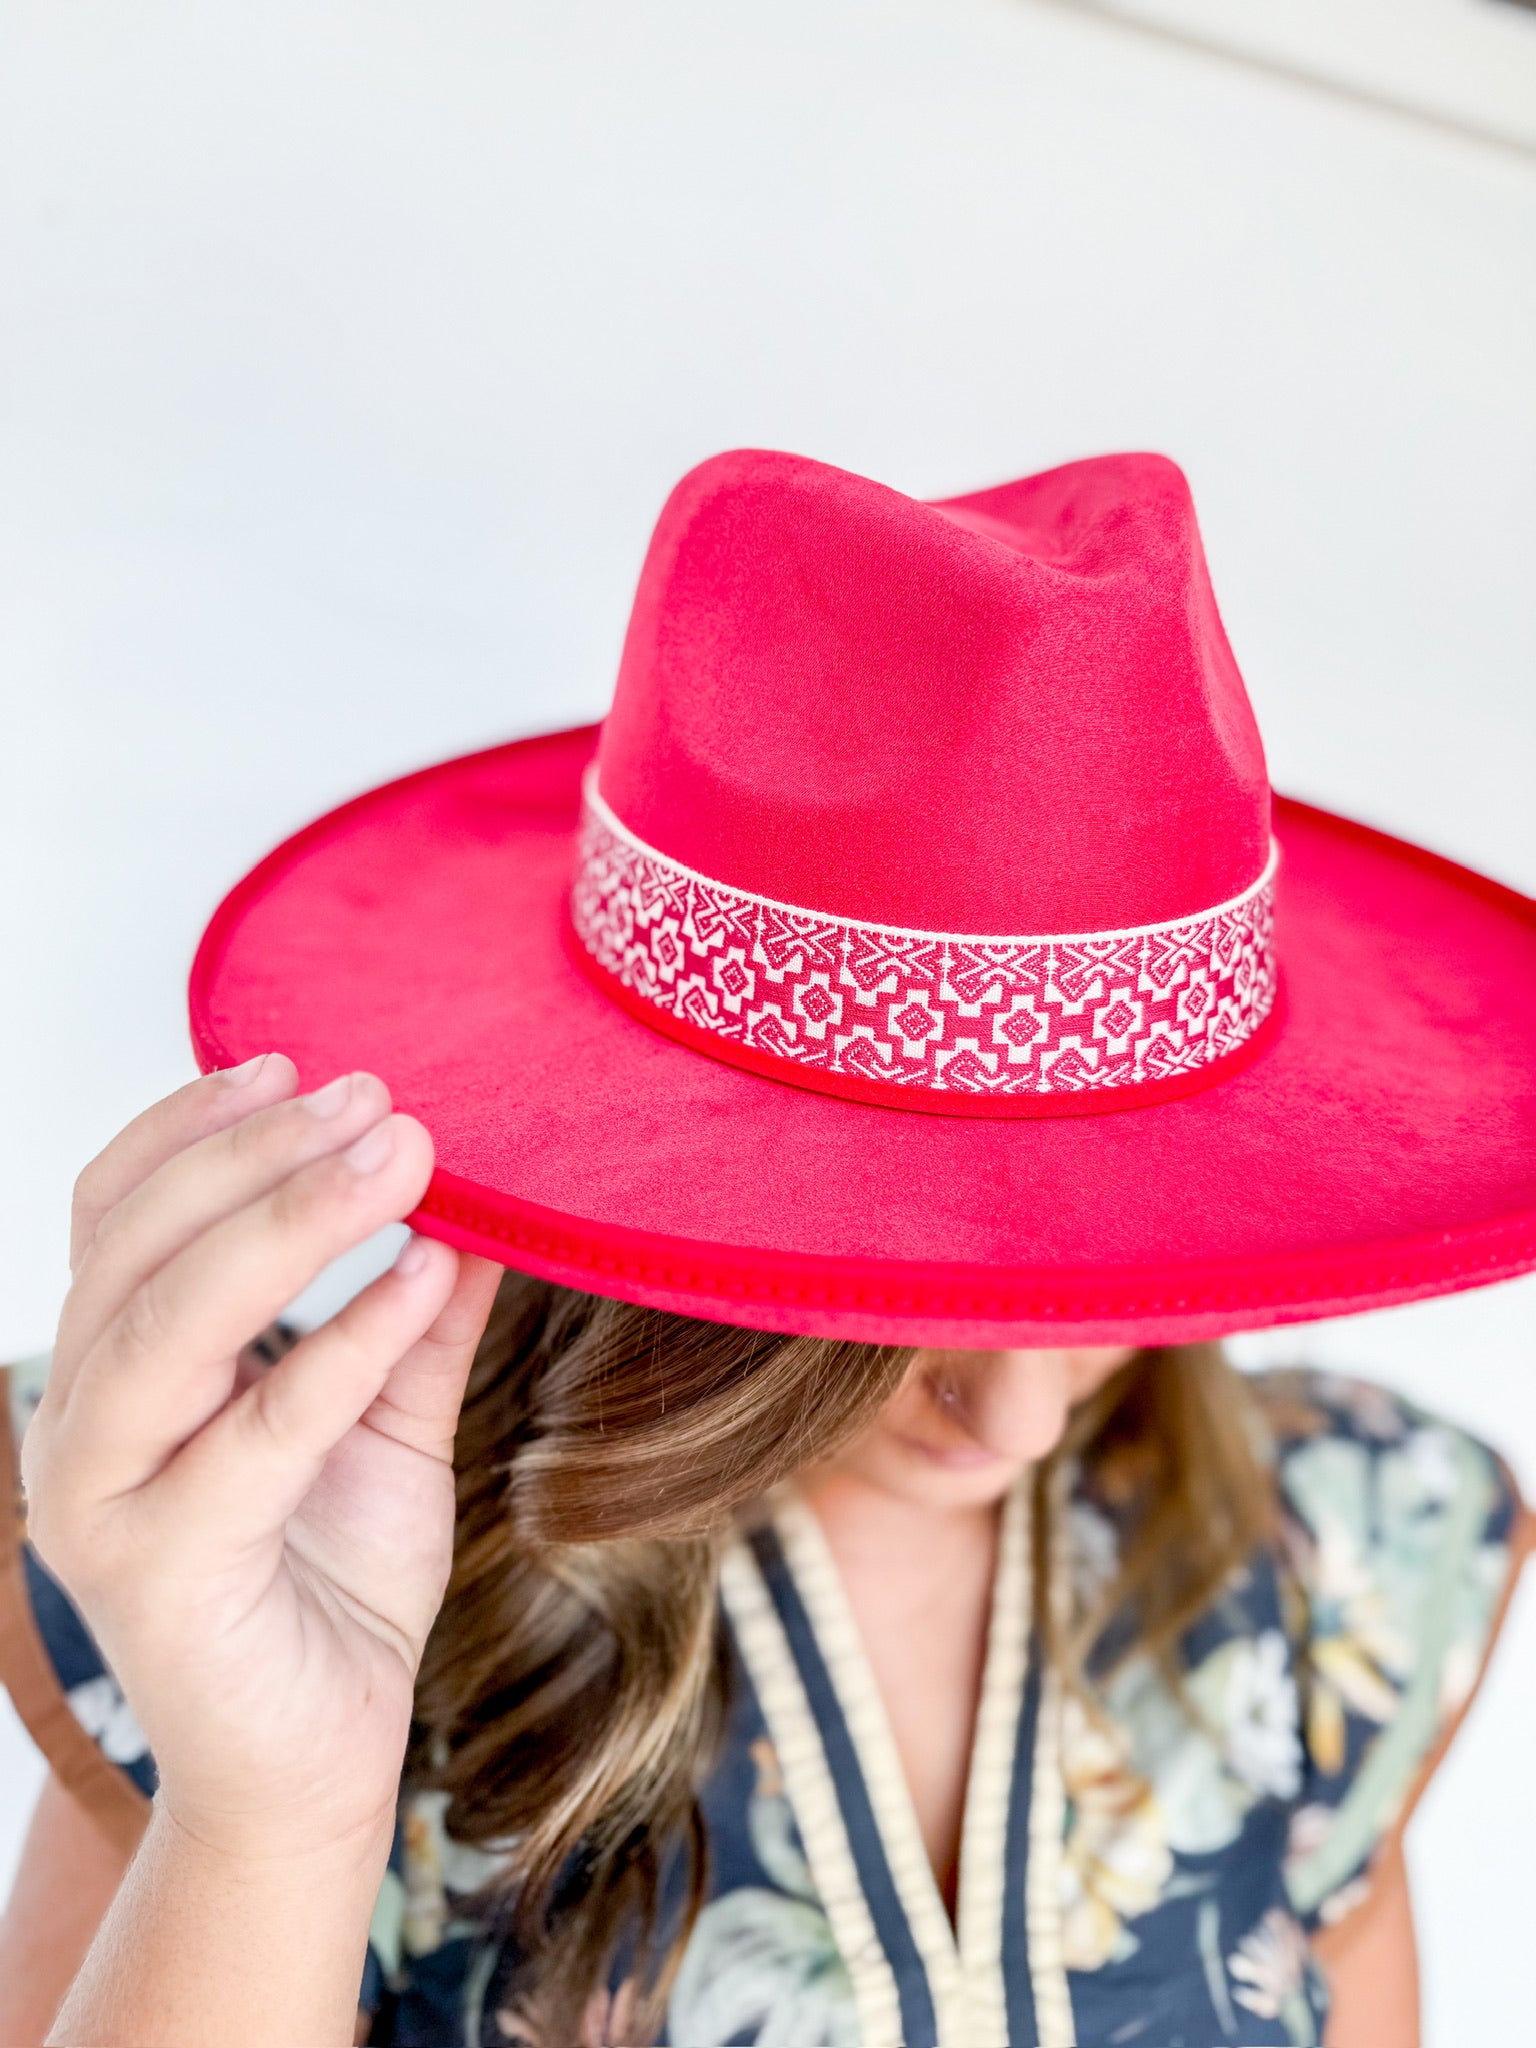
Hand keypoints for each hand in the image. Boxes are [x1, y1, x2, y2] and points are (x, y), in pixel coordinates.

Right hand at [22, 1055, 500, 1864]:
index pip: (116, 1215)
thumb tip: (482, 1207)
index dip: (195, 1128)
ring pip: (167, 1323)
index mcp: (116, 1375)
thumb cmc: (334, 1585)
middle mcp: (83, 1427)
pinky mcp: (163, 1573)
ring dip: (287, 1223)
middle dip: (258, 1155)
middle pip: (137, 1249)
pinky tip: (422, 1276)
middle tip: (378, 1098)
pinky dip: (342, 1344)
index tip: (295, 1061)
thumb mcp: (385, 1424)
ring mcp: (106, 1502)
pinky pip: (256, 1434)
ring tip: (399, 1156)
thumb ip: (416, 1320)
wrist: (318, 1762)